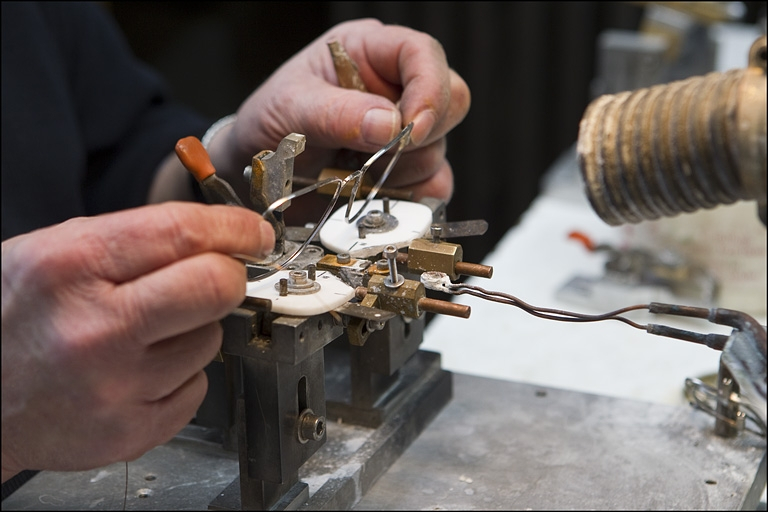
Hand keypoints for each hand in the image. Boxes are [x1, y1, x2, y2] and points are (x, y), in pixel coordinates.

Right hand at [1, 202, 273, 481]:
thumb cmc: (14, 316)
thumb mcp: (55, 252)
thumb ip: (137, 240)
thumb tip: (221, 236)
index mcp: (70, 267)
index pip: (183, 233)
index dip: (235, 228)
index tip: (254, 233)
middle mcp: (94, 329)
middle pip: (215, 287)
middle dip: (230, 275)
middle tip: (220, 276)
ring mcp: (114, 388)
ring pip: (211, 339)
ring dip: (196, 327)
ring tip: (147, 331)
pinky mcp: (129, 431)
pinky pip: (197, 386)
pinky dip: (182, 373)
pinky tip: (142, 368)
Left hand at [208, 18, 469, 214]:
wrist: (255, 169)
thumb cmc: (269, 122)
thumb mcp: (289, 108)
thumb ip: (336, 113)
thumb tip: (390, 124)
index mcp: (369, 52)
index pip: (423, 54)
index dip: (429, 89)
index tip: (409, 129)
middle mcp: (395, 87)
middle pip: (451, 102)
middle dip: (419, 136)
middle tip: (376, 156)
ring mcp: (405, 131)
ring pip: (438, 150)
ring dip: (399, 171)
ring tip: (352, 173)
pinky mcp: (406, 170)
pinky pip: (433, 185)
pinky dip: (409, 198)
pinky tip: (372, 195)